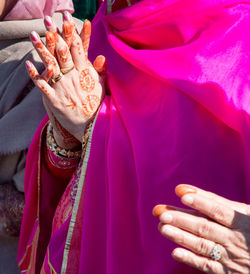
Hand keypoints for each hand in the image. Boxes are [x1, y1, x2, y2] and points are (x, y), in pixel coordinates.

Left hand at [25, 12, 106, 149]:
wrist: (92, 127)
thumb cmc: (98, 106)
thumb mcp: (103, 88)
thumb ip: (101, 72)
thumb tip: (100, 57)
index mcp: (86, 73)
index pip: (77, 48)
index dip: (71, 32)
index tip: (67, 19)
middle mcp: (73, 77)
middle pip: (62, 52)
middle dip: (55, 34)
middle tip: (48, 19)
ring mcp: (63, 87)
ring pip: (50, 64)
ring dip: (40, 48)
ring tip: (33, 34)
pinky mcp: (54, 99)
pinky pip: (42, 84)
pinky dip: (34, 74)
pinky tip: (27, 63)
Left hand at [153, 185, 249, 272]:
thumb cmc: (248, 227)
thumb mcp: (240, 212)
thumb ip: (212, 200)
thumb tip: (183, 189)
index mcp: (240, 221)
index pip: (219, 211)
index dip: (201, 203)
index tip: (182, 195)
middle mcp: (234, 239)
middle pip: (205, 228)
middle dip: (183, 220)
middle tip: (162, 213)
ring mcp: (230, 257)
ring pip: (202, 246)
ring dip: (181, 237)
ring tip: (163, 228)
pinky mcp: (226, 271)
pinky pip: (207, 266)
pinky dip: (191, 259)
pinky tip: (175, 252)